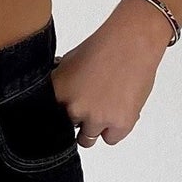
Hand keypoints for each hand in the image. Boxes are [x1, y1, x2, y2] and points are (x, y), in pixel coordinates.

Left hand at [50, 0, 172, 147]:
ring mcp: (95, 118)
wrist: (133, 43)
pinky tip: (118, 109)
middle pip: (68, 128)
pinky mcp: (118, 125)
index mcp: (58, 92)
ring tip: (104, 108)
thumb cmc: (105, 47)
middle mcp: (73, 108)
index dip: (60, 113)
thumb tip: (60, 98)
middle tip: (90, 105)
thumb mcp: (70, 62)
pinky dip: (114, 129)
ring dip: (94, 127)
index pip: (49, 117)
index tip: (66, 113)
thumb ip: (62, 85)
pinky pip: (110, 138)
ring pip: (87, 138)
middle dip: (78, 119)